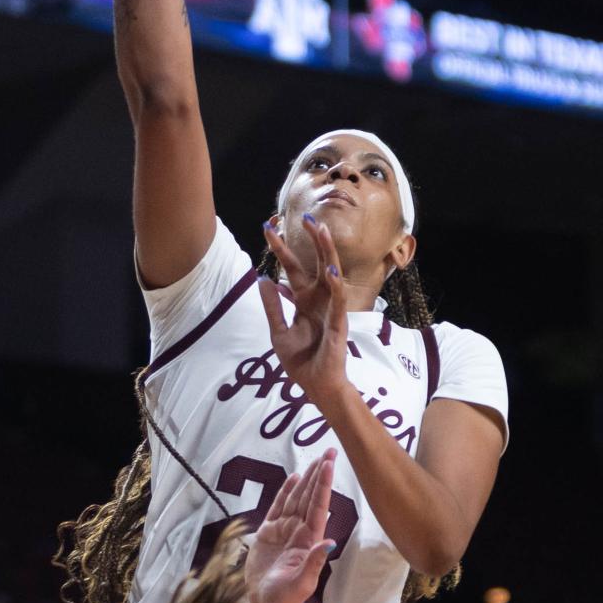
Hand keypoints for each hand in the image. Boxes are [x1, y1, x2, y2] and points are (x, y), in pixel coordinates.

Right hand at [243, 452, 335, 602]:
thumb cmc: (286, 599)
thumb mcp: (301, 583)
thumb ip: (314, 563)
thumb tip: (330, 543)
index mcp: (309, 540)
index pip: (317, 506)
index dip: (323, 484)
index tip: (329, 464)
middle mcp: (299, 531)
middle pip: (310, 497)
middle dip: (320, 474)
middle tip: (330, 451)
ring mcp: (284, 530)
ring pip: (296, 498)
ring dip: (306, 479)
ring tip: (315, 459)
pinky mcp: (269, 533)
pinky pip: (278, 507)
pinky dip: (285, 492)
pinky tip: (293, 478)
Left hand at [258, 215, 347, 409]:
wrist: (317, 387)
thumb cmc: (302, 362)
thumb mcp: (278, 332)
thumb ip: (273, 306)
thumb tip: (263, 279)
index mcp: (304, 301)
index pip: (292, 268)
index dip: (282, 249)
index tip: (268, 228)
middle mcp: (319, 300)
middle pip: (316, 262)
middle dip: (311, 240)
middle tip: (304, 215)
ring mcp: (331, 309)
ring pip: (332, 273)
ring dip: (327, 252)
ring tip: (321, 230)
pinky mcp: (338, 324)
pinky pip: (338, 301)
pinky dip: (335, 285)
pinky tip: (329, 270)